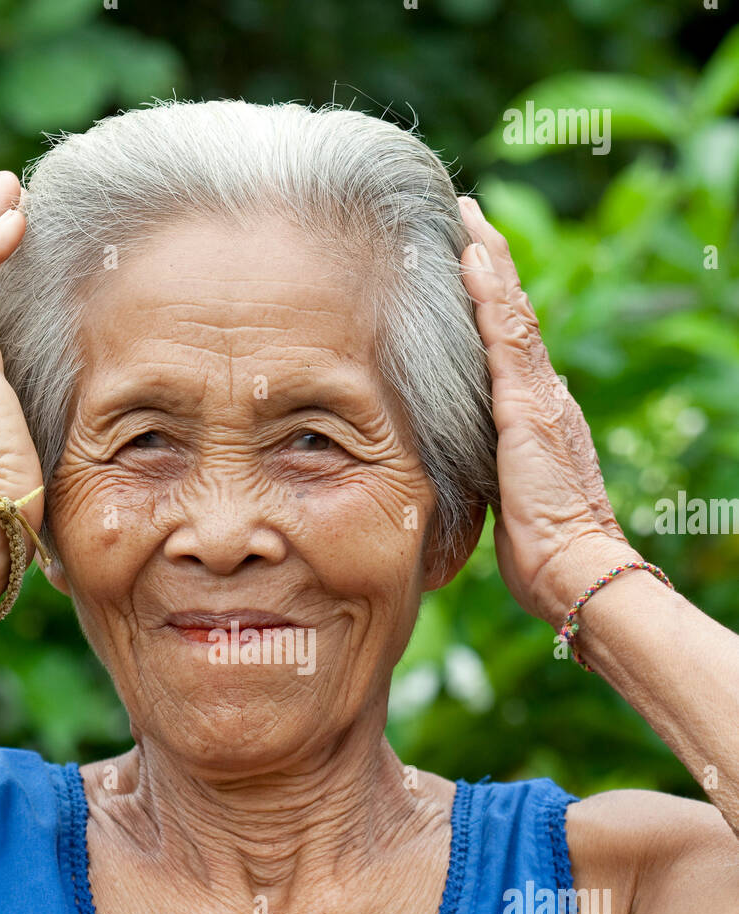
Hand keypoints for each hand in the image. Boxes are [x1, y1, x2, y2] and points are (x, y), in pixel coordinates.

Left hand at [458, 195, 638, 628]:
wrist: (574, 567)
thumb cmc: (542, 548)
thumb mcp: (507, 496)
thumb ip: (497, 466)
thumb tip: (481, 459)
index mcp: (537, 416)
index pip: (509, 347)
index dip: (492, 303)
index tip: (470, 263)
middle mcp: (543, 396)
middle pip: (513, 317)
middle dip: (491, 264)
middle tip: (469, 217)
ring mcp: (538, 398)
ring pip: (511, 315)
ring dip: (489, 262)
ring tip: (469, 217)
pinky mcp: (526, 408)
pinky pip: (503, 338)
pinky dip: (488, 294)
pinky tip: (472, 258)